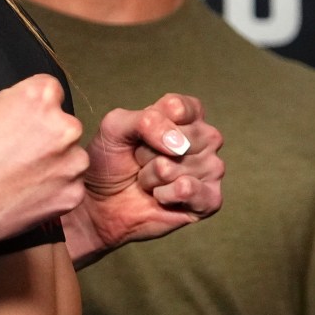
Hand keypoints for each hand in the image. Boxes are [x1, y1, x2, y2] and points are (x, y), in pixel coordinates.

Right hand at [0, 75, 88, 268]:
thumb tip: (28, 110)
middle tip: (16, 156)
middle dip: (46, 139)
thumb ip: (16, 104)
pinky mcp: (71, 195)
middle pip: (64, 127)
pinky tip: (23, 195)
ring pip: (70, 159)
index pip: (52, 94)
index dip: (32, 112)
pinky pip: (68, 188)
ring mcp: (71, 163)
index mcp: (41, 97)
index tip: (19, 126)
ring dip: (52, 167)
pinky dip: (51, 193)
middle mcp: (63, 127)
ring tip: (17, 179)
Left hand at [63, 94, 223, 266]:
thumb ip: (145, 121)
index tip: (139, 136)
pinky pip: (189, 189)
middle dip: (149, 153)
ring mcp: (212, 169)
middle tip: (141, 162)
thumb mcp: (115, 128)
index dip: (151, 124)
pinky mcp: (210, 199)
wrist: (102, 206)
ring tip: (148, 181)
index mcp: (189, 115)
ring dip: (153, 177)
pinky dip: (165, 195)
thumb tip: (176, 143)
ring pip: (180, 165)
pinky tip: (160, 197)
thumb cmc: (112, 163)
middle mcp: (206, 139)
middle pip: (181, 138)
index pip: (179, 108)